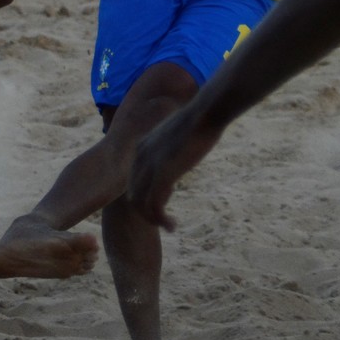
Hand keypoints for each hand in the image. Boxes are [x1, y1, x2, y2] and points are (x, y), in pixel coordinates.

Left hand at [127, 106, 222, 230]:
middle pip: (133, 194)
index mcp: (142, 146)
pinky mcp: (163, 174)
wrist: (205, 112)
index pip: (135, 179)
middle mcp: (141, 157)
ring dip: (153, 220)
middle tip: (163, 220)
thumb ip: (173, 146)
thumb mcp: (178, 133)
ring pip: (140, 204)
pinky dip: (160, 220)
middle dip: (146, 211)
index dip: (146, 195)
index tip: (164, 202)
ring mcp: (150, 166)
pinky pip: (154, 206)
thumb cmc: (200, 120)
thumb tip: (180, 153)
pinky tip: (172, 225)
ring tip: (169, 226)